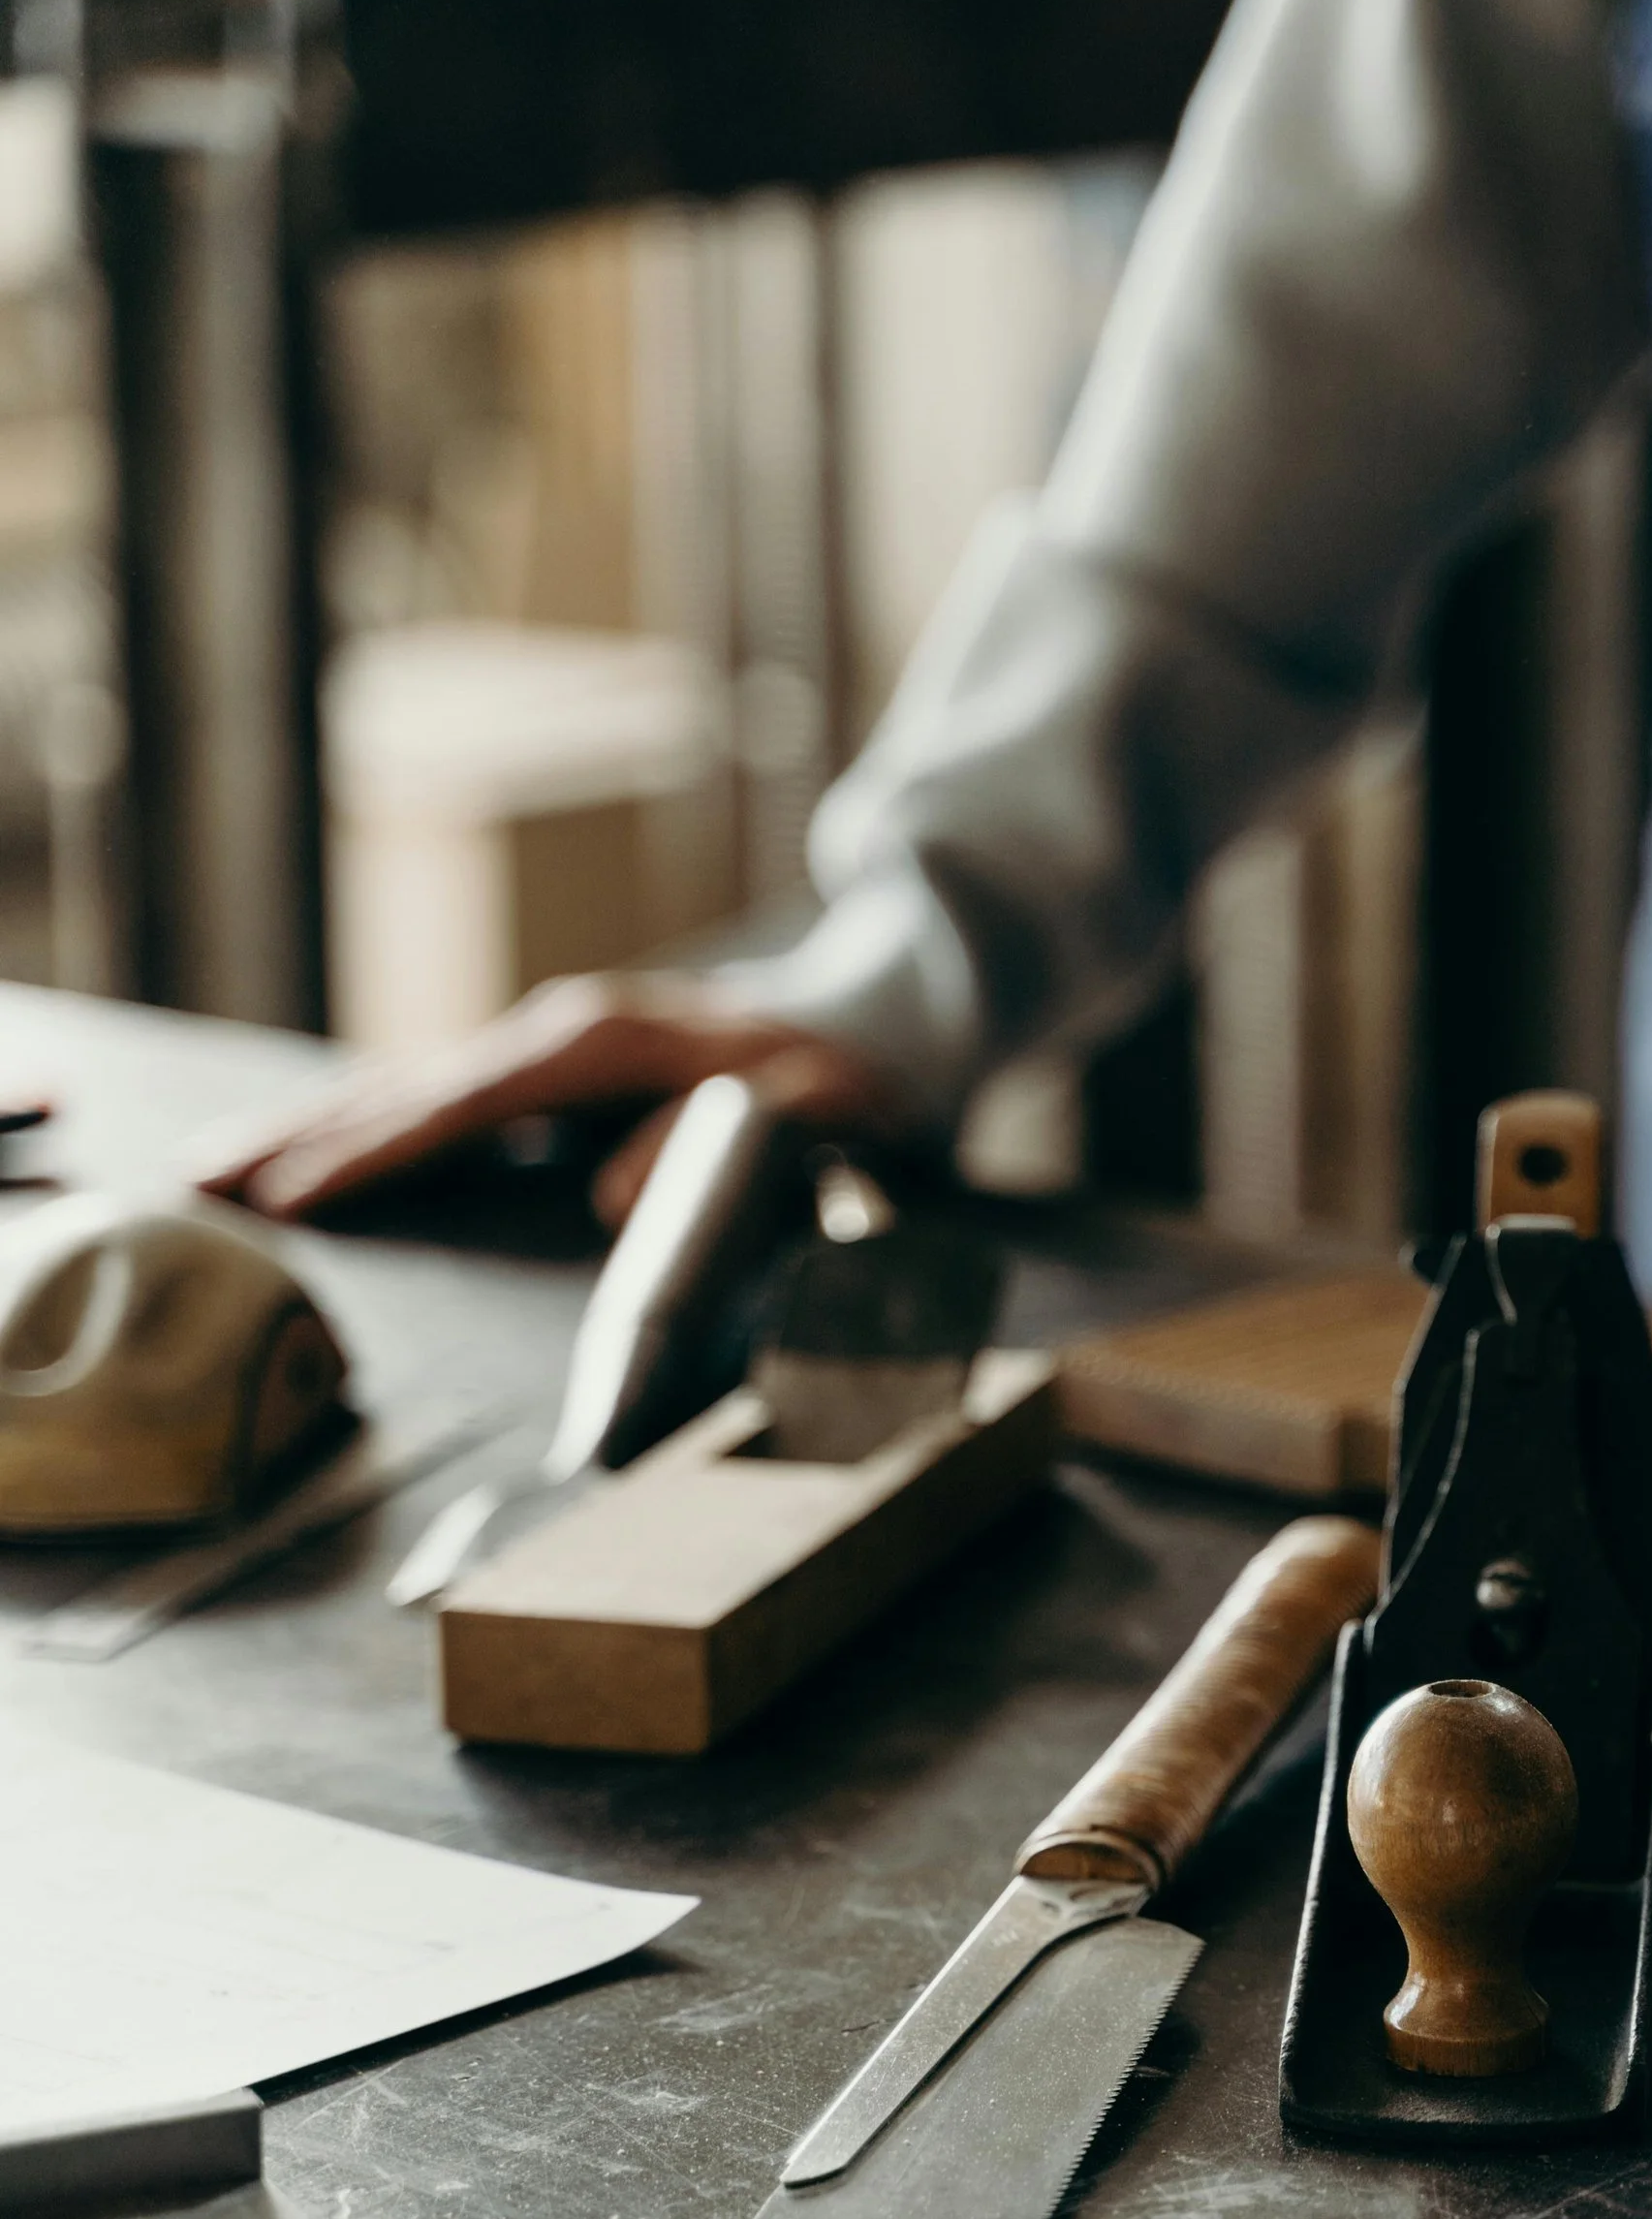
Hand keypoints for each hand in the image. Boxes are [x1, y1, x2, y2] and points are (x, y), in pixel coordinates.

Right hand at [195, 976, 888, 1229]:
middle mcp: (561, 1033)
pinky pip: (442, 1101)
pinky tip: (311, 1157)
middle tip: (198, 1188)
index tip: (293, 1198)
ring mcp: (552, 1046)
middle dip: (301, 1137)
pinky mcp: (555, 1071)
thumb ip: (715, 1147)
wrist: (886, 1020)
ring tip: (213, 1172)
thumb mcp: (813, 1117)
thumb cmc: (855, 1081)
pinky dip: (367, 1127)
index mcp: (604, 1044)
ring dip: (312, 1129)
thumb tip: (607, 1194)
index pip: (462, 1101)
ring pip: (408, 1087)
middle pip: (406, 1086)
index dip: (375, 1151)